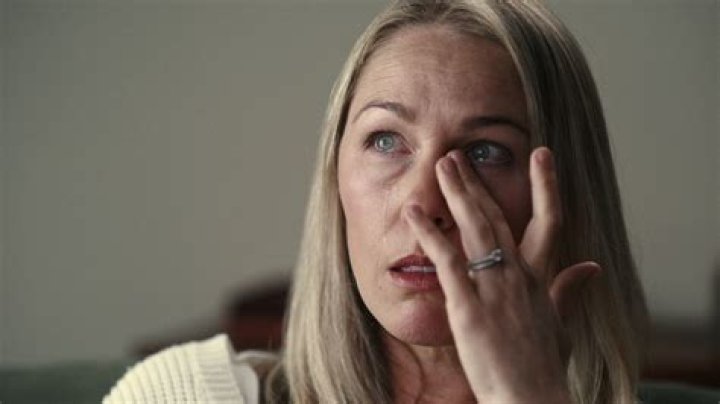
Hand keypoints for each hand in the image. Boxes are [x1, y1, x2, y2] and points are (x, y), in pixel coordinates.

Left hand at [404, 147, 599, 402]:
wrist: (531, 397)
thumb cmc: (542, 365)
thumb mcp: (561, 324)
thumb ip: (569, 291)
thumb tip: (591, 267)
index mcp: (539, 278)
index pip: (548, 220)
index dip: (546, 185)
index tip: (541, 153)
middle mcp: (519, 276)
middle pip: (498, 217)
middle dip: (477, 183)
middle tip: (458, 155)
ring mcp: (494, 289)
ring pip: (475, 229)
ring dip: (456, 194)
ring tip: (442, 165)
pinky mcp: (468, 307)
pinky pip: (447, 261)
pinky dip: (430, 234)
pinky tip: (414, 213)